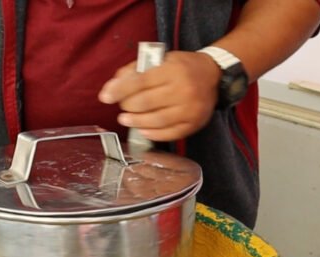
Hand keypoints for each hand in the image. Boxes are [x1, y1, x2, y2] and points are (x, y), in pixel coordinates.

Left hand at [98, 51, 220, 141]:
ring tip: (126, 119)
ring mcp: (190, 110)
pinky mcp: (194, 124)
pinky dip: (152, 134)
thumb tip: (111, 88)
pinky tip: (142, 130)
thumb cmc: (181, 66)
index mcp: (173, 70)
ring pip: (156, 121)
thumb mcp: (159, 59)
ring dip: (136, 122)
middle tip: (122, 107)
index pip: (140, 82)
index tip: (105, 97)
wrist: (214, 75)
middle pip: (145, 103)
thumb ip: (134, 70)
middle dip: (127, 106)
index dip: (120, 90)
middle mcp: (183, 90)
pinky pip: (169, 134)